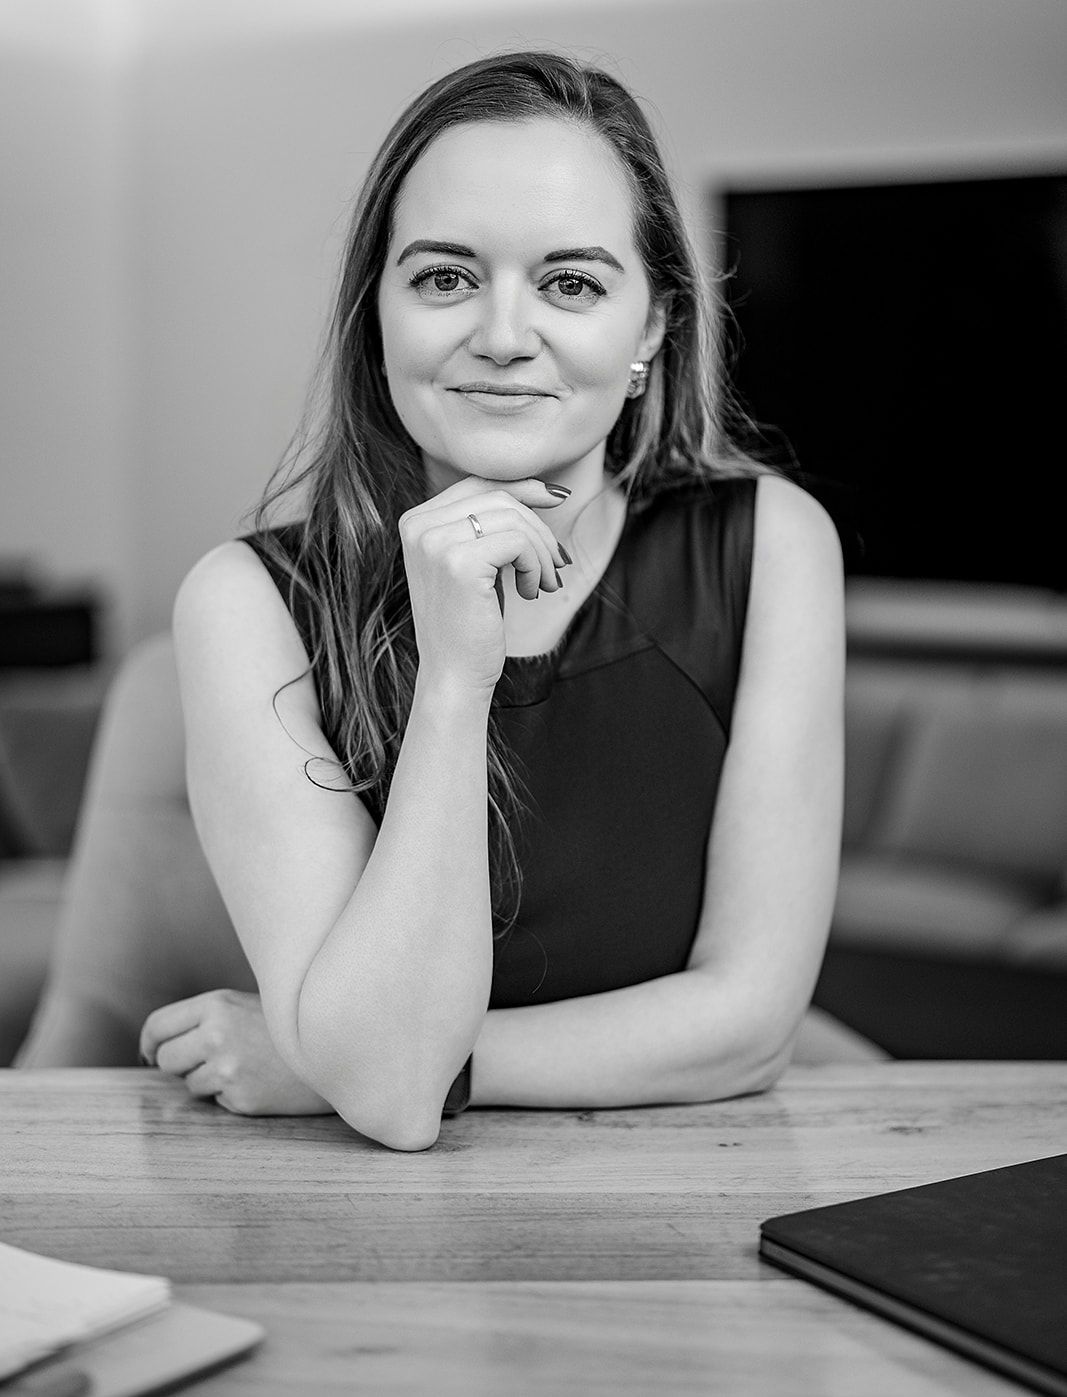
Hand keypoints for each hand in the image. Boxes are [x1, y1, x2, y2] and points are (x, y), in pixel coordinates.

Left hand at [139, 989, 332, 1116]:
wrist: (335, 1046)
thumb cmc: (286, 1024)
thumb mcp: (244, 1004)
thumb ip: (205, 1018)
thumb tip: (157, 1047)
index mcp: (216, 1004)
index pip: (158, 1026)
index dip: (149, 1043)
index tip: (150, 1053)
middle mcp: (216, 1035)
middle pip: (166, 1059)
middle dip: (180, 1064)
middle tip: (207, 1060)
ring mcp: (228, 1069)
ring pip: (190, 1085)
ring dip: (208, 1080)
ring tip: (244, 1065)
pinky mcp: (242, 1098)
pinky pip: (218, 1100)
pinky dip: (232, 1094)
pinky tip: (259, 1080)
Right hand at [399, 476, 568, 694]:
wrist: (453, 676)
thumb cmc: (471, 623)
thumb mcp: (478, 563)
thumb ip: (491, 525)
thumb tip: (544, 489)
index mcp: (416, 521)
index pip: (478, 484)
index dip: (523, 487)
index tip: (557, 498)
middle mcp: (418, 526)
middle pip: (499, 498)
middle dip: (539, 529)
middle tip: (557, 566)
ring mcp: (434, 542)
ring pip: (514, 519)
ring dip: (542, 552)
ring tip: (545, 584)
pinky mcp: (458, 562)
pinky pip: (518, 543)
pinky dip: (537, 566)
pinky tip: (531, 592)